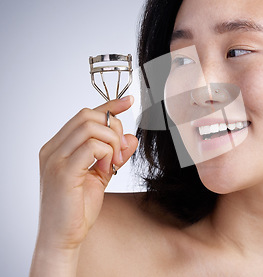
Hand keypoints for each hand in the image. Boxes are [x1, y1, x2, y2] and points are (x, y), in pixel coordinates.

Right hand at [36, 96, 137, 251]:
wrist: (63, 238)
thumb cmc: (77, 208)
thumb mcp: (102, 175)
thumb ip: (115, 154)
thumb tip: (131, 137)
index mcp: (58, 147)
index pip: (84, 115)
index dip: (109, 105)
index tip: (129, 101)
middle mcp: (52, 149)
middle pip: (88, 116)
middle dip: (113, 129)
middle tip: (120, 152)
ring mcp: (55, 160)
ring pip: (91, 128)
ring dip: (112, 143)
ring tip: (113, 163)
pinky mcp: (63, 172)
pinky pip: (92, 146)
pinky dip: (107, 154)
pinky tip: (108, 169)